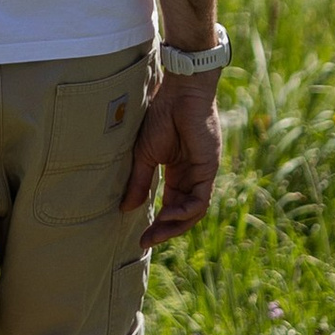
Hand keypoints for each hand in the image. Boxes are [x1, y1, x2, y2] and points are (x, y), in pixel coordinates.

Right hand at [123, 63, 221, 242]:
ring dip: (174, 226)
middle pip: (183, 213)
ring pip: (193, 212)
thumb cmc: (161, 116)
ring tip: (154, 233)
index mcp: (177, 171)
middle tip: (145, 241)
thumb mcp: (143, 155)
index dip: (157, 222)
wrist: (180, 93)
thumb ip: (138, 182)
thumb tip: (125, 209)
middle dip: (165, 230)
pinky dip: (185, 213)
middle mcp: (191, 175)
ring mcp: (202, 174)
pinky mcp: (208, 170)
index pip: (171, 204)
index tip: (140, 236)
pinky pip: (200, 201)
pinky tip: (168, 215)